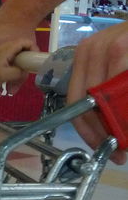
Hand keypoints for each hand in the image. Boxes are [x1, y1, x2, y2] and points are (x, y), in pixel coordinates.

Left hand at [67, 22, 127, 163]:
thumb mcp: (117, 64)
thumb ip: (107, 92)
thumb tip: (104, 129)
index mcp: (83, 58)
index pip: (75, 102)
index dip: (88, 130)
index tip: (102, 148)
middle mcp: (89, 51)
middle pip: (88, 104)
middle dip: (105, 132)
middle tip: (121, 152)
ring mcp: (108, 48)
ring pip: (106, 99)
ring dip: (119, 123)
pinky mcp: (123, 47)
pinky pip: (121, 87)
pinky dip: (125, 108)